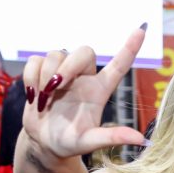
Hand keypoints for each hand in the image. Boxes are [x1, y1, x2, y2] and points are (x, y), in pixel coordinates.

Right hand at [22, 27, 147, 161]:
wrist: (44, 143)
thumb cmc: (70, 142)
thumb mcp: (90, 142)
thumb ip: (112, 137)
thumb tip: (142, 140)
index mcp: (101, 90)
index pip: (120, 64)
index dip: (131, 47)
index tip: (141, 29)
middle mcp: (85, 78)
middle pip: (84, 51)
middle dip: (68, 66)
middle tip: (56, 87)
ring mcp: (64, 73)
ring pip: (56, 54)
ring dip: (46, 76)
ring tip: (44, 99)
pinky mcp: (43, 72)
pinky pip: (35, 60)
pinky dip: (31, 76)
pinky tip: (34, 96)